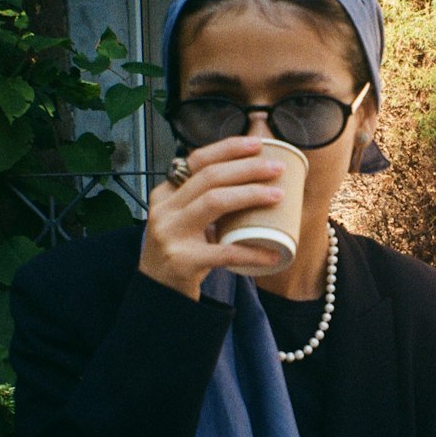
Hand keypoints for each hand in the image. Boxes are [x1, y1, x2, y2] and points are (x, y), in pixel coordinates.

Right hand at [140, 136, 285, 298]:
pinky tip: (273, 254)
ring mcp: (171, 234)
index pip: (198, 160)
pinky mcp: (183, 261)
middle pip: (210, 177)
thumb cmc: (180, 251)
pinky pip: (225, 252)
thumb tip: (252, 175)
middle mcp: (165, 210)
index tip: (257, 144)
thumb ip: (204, 198)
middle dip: (247, 168)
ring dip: (250, 194)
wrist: (158, 292)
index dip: (229, 148)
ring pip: (215, 202)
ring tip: (278, 196)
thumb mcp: (183, 219)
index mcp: (166, 194)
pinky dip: (252, 252)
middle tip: (276, 169)